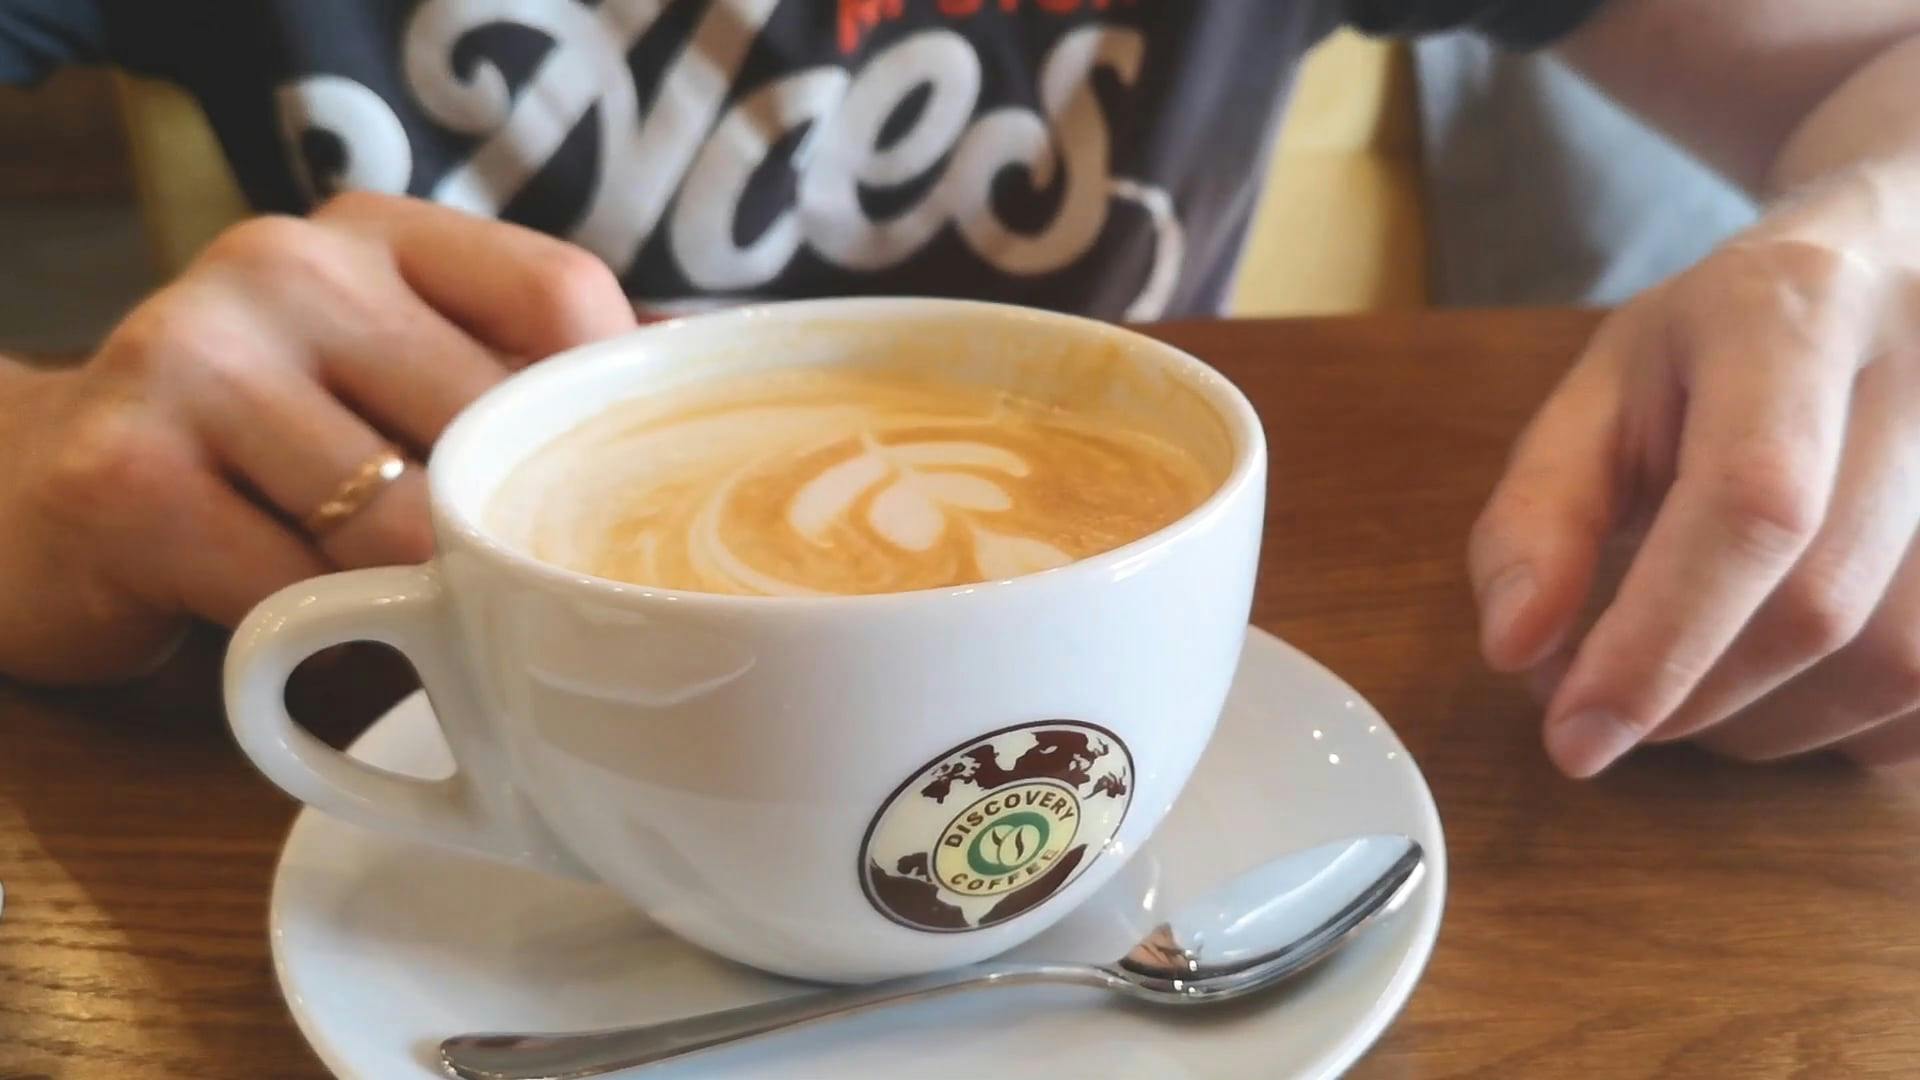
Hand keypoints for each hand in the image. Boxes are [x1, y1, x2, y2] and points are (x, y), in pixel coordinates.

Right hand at [0, 192, 633, 683]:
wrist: (46, 500)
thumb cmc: (271, 456)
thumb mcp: (394, 377)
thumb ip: (520, 376)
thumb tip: (709, 375)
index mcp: (379, 232)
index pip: (565, 299)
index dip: (605, 417)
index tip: (611, 497)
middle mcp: (287, 264)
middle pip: (493, 426)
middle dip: (516, 539)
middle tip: (524, 602)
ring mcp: (195, 357)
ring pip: (406, 525)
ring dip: (420, 604)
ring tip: (398, 616)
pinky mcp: (128, 476)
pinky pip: (301, 594)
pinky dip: (328, 641)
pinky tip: (302, 632)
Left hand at [1470, 160, 1919, 775]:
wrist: (1895, 267)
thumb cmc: (1725, 345)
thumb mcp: (1604, 393)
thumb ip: (1542, 513)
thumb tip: (1513, 648)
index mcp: (1796, 315)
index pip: (1751, 504)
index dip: (1659, 642)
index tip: (1574, 737)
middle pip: (1822, 602)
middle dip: (1690, 694)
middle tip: (1605, 705)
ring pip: (1898, 668)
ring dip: (1766, 725)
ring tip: (1690, 689)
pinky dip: (1846, 731)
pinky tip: (1785, 687)